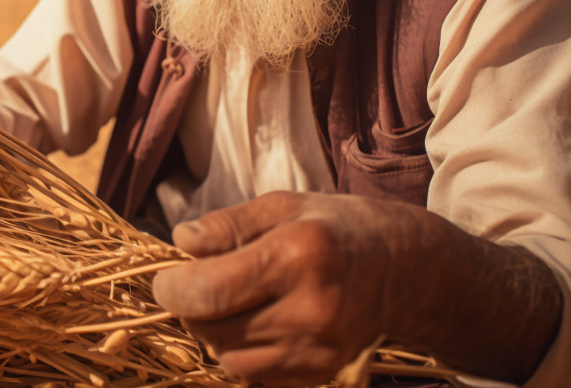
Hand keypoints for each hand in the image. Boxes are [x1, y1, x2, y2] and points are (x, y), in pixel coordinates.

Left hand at [151, 191, 562, 384]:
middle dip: (189, 309)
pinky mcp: (324, 372)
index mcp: (297, 255)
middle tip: (193, 285)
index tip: (167, 278)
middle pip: (213, 329)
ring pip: (229, 359)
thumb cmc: (336, 226)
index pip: (207, 292)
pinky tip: (253, 322)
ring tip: (226, 302)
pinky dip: (240, 352)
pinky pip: (256, 375)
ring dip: (212, 333)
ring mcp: (320, 348)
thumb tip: (181, 244)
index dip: (171, 289)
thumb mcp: (282, 204)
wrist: (408, 268)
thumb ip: (227, 225)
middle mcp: (311, 308)